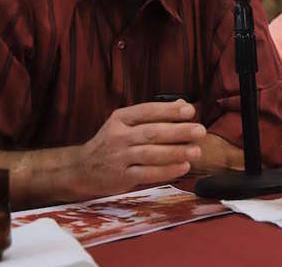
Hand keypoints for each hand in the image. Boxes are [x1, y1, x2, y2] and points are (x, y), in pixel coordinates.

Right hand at [75, 100, 205, 197]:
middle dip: (178, 131)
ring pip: (151, 154)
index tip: (190, 111)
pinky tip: (183, 167)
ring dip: (176, 152)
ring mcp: (118, 157)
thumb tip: (182, 104)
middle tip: (200, 131)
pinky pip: (147, 174)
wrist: (81, 169)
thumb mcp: (125, 123)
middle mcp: (118, 136)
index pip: (147, 111)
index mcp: (120, 118)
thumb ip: (152, 115)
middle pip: (152, 132)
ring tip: (196, 151)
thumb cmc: (112, 142)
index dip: (169, 110)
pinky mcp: (121, 177)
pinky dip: (167, 170)